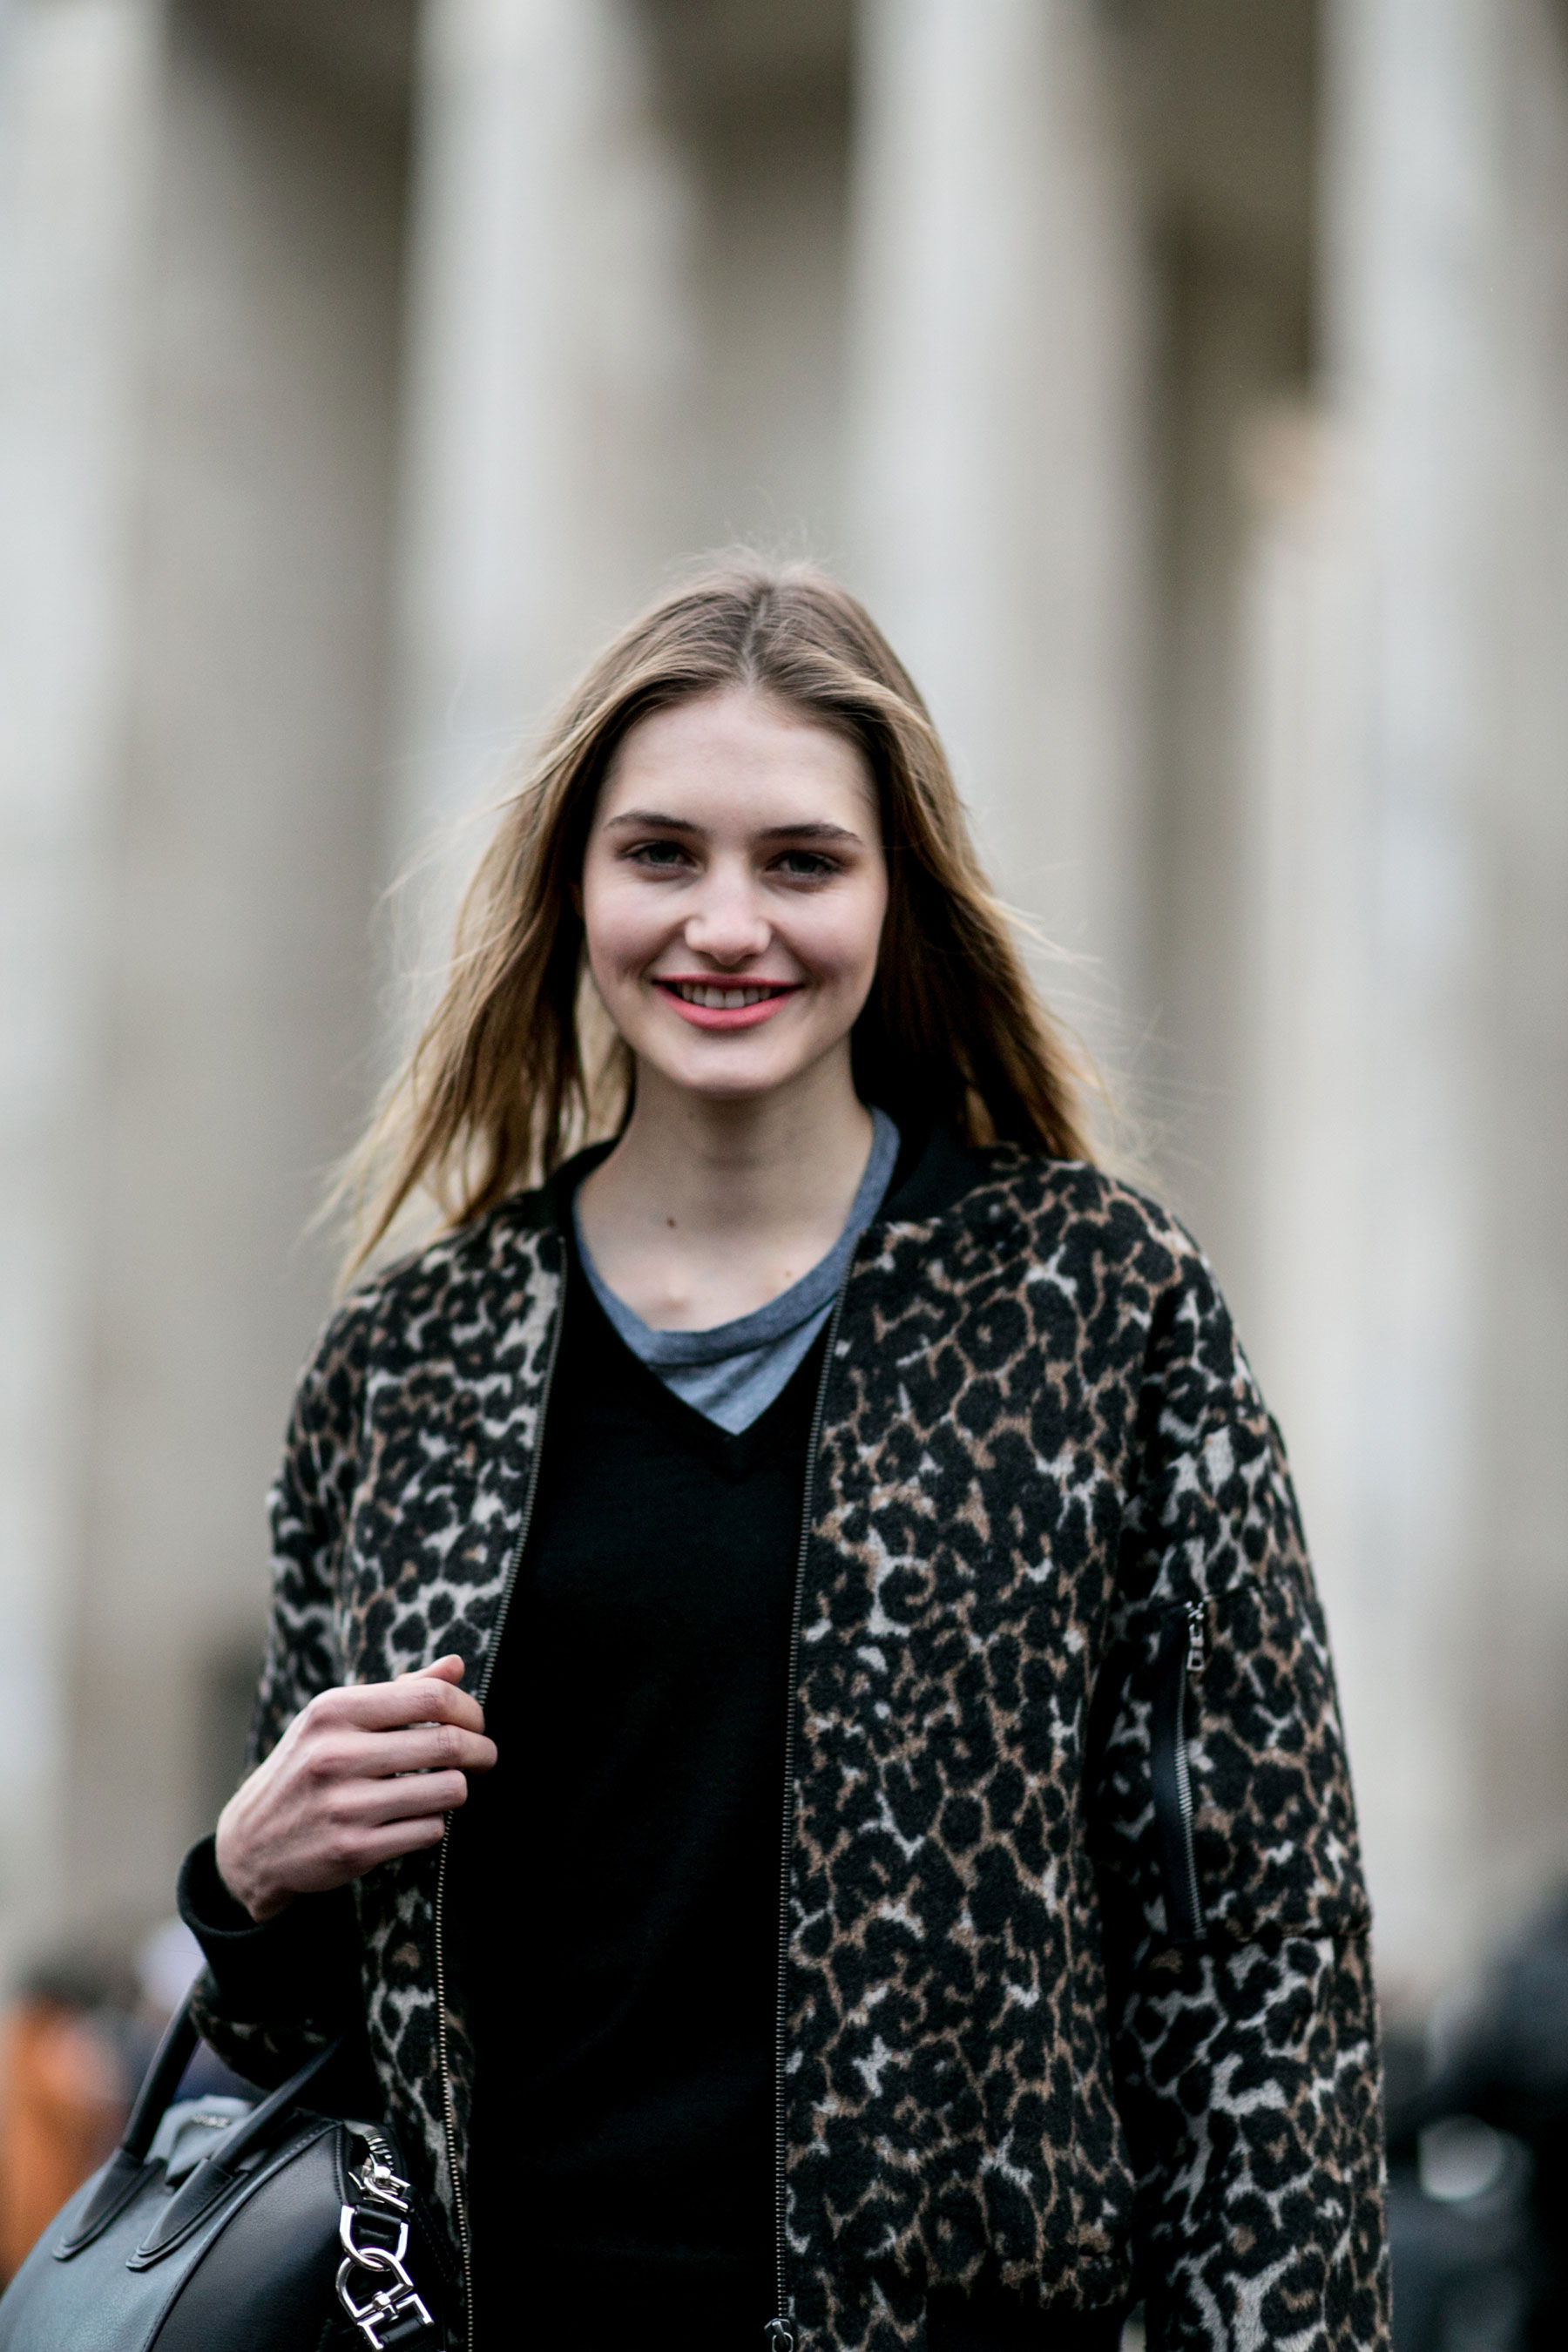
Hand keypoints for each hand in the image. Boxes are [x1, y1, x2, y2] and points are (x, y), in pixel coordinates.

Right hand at [214, 1656, 496, 1921]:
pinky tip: (418, 1817)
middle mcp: (335, 1755)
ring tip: (450, 1786)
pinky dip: (434, 1823)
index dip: (469, 1709)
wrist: (250, 1842)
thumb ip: (400, 1691)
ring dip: (460, 1788)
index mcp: (334, 1711)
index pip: (430, 1697)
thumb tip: (457, 1665)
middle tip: (485, 1756)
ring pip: (447, 1790)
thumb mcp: (338, 1720)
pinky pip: (430, 1831)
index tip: (475, 1723)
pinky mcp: (352, 1850)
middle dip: (481, 1750)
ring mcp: (343, 1806)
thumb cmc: (308, 1767)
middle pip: (447, 1743)